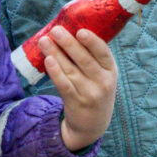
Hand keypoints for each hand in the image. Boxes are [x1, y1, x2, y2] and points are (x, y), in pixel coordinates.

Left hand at [38, 25, 116, 151]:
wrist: (91, 126)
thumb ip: (92, 58)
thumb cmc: (95, 91)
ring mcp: (89, 93)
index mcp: (111, 71)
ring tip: (44, 40)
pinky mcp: (75, 102)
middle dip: (68, 43)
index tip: (80, 31)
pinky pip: (63, 84)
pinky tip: (48, 60)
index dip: (92, 42)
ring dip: (56, 53)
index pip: (104, 53)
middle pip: (85, 60)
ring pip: (71, 70)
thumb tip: (70, 30)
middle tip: (56, 30)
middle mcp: (103, 82)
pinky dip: (55, 72)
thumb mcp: (103, 77)